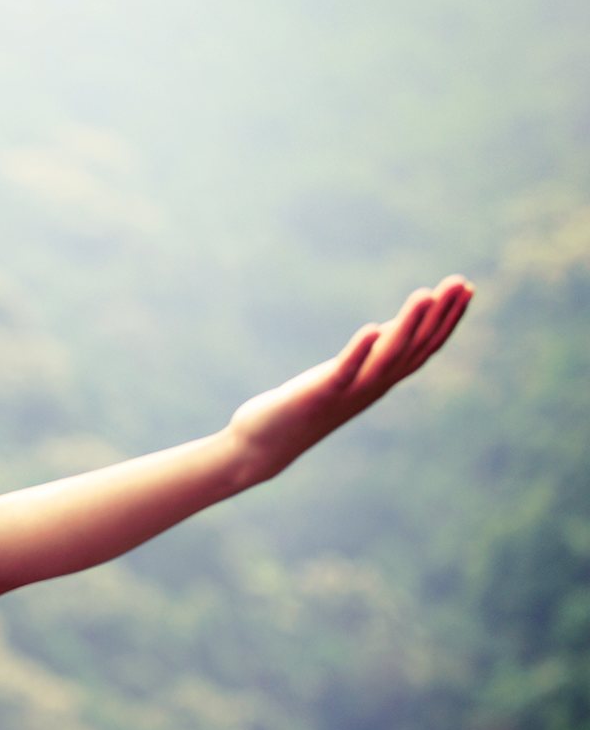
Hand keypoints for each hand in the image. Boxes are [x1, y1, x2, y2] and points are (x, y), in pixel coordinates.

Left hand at [229, 274, 472, 482]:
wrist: (263, 446)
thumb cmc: (303, 407)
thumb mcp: (346, 376)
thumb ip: (370, 356)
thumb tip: (392, 329)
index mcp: (380, 381)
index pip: (423, 348)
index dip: (447, 321)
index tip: (466, 289)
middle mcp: (372, 387)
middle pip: (414, 349)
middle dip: (439, 316)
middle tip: (461, 283)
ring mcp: (349, 392)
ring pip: (387, 358)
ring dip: (407, 325)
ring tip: (425, 295)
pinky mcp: (320, 394)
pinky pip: (345, 372)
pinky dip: (359, 351)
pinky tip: (372, 328)